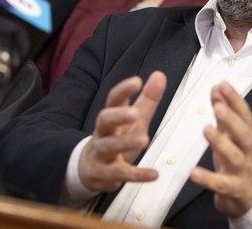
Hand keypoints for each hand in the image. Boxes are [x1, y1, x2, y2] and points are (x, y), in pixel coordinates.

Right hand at [78, 71, 165, 192]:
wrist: (91, 169)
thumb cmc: (116, 138)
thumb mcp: (133, 119)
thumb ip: (147, 99)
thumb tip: (159, 75)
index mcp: (111, 116)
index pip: (113, 99)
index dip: (124, 90)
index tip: (137, 81)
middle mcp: (103, 132)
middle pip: (104, 120)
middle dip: (118, 116)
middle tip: (135, 113)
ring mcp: (102, 153)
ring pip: (109, 147)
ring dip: (125, 143)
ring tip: (144, 140)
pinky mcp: (106, 173)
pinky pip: (120, 174)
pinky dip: (137, 175)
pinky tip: (154, 174)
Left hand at [190, 82, 251, 218]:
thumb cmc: (240, 159)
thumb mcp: (233, 135)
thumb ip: (225, 112)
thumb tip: (217, 88)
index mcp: (247, 135)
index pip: (244, 114)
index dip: (234, 99)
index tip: (222, 84)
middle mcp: (247, 150)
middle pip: (244, 133)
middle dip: (232, 119)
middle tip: (218, 107)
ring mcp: (242, 170)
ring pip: (235, 156)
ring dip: (221, 143)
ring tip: (206, 130)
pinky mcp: (233, 188)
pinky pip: (221, 184)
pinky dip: (208, 179)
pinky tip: (194, 173)